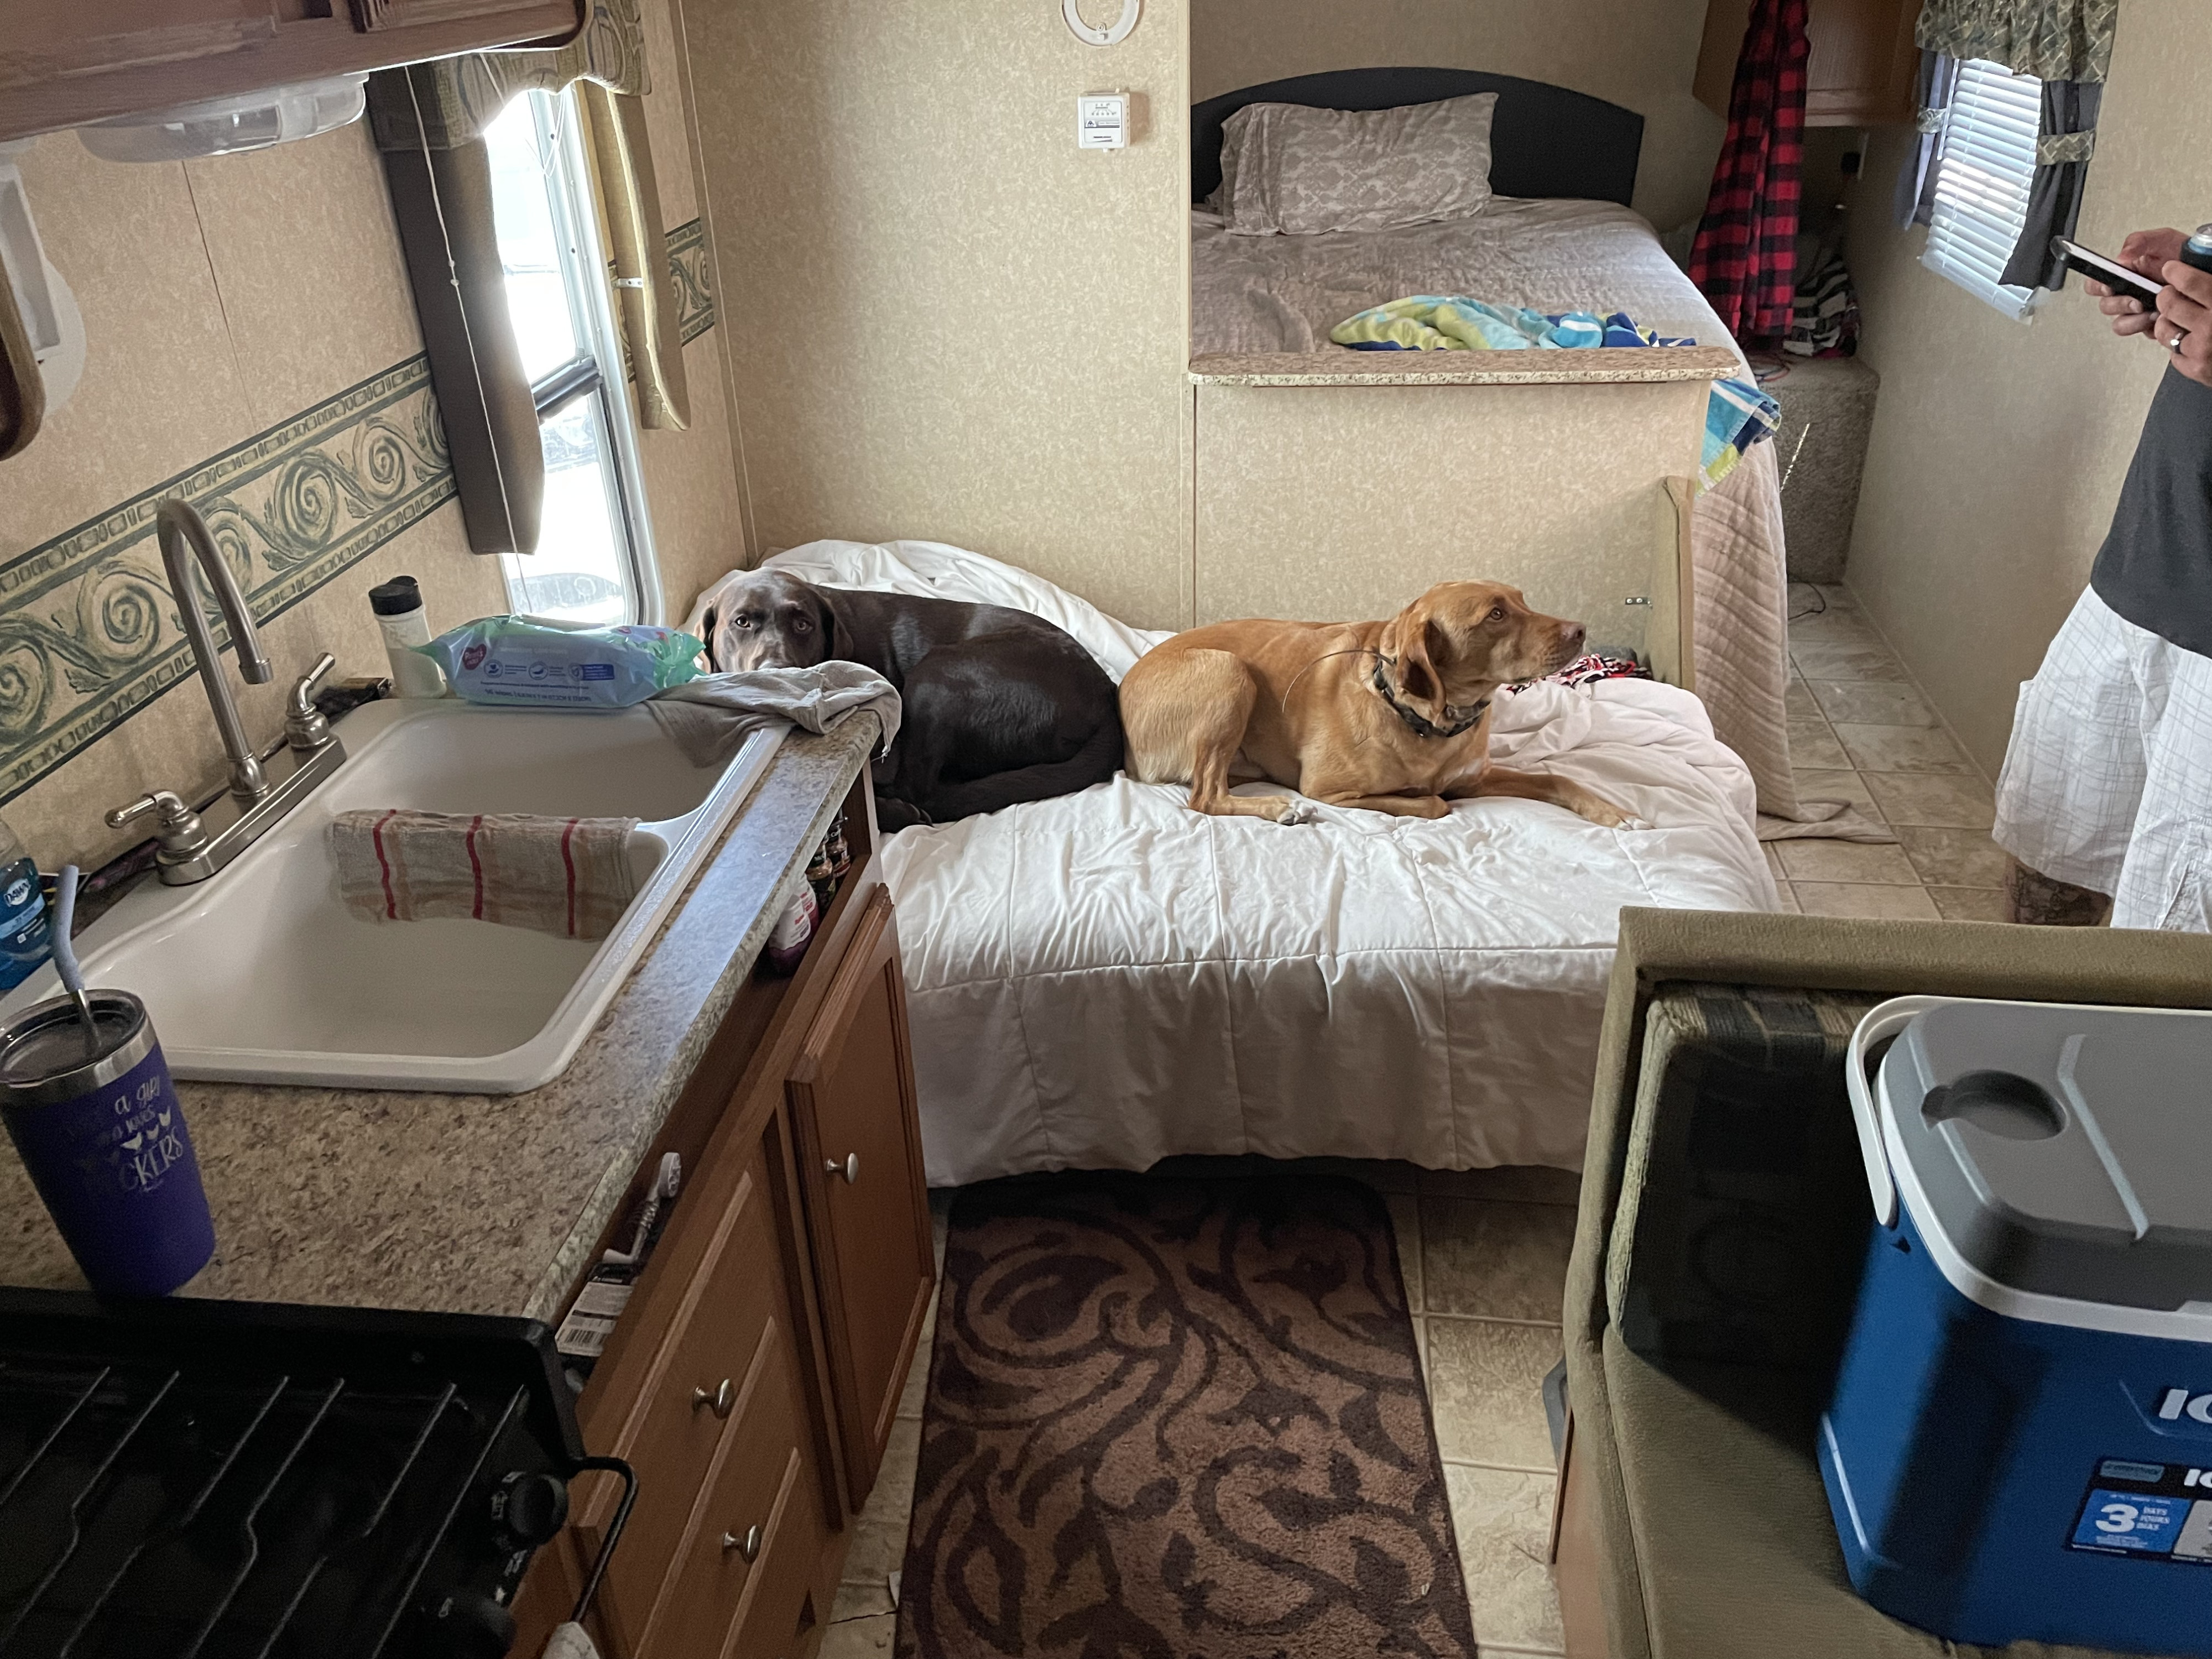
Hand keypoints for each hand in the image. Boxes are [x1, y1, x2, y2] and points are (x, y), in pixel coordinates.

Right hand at [2086, 227, 2185, 337]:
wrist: (2207, 270)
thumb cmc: (2186, 256)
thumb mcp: (2163, 239)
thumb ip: (2139, 241)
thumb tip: (2121, 258)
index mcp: (2124, 275)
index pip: (2096, 283)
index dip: (2097, 287)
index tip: (2108, 287)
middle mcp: (2128, 293)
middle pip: (2106, 306)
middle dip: (2119, 305)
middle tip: (2136, 301)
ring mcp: (2138, 310)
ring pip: (2120, 324)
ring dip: (2132, 321)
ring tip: (2151, 313)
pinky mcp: (2151, 324)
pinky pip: (2141, 333)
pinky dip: (2150, 327)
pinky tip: (2161, 318)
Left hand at [2154, 257, 2211, 386]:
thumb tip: (2208, 267)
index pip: (2190, 282)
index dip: (2176, 273)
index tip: (2171, 269)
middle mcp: (2211, 327)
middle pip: (2170, 305)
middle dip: (2166, 296)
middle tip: (2169, 294)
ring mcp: (2201, 350)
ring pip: (2164, 330)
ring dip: (2167, 321)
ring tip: (2176, 318)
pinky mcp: (2195, 369)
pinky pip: (2173, 354)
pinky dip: (2178, 346)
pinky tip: (2191, 340)